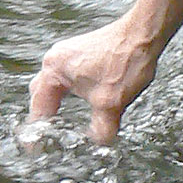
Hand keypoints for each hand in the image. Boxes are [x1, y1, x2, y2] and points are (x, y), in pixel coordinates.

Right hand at [25, 14, 160, 145]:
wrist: (145, 33)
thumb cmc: (126, 59)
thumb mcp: (111, 104)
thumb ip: (101, 129)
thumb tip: (97, 142)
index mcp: (54, 70)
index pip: (38, 109)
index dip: (39, 133)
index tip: (38, 149)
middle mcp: (57, 59)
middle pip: (40, 95)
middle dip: (43, 117)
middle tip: (48, 137)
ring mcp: (69, 53)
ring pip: (54, 85)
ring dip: (56, 104)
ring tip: (61, 124)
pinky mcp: (82, 52)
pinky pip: (67, 77)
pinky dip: (69, 93)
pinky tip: (80, 102)